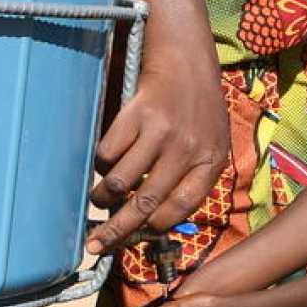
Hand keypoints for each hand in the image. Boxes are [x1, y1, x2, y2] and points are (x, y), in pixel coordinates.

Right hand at [87, 64, 229, 255]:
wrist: (185, 60)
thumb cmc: (198, 108)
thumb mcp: (211, 143)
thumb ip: (193, 177)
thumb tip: (157, 220)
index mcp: (211, 159)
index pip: (182, 206)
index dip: (156, 226)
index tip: (139, 236)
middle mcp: (188, 148)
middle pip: (145, 202)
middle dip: (116, 231)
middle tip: (95, 246)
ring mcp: (161, 132)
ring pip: (119, 182)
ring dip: (102, 198)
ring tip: (99, 198)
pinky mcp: (135, 115)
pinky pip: (106, 154)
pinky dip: (101, 164)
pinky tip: (107, 161)